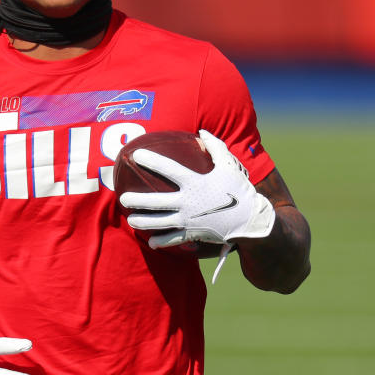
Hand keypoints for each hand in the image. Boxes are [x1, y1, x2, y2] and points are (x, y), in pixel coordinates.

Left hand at [119, 129, 274, 249]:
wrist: (250, 220)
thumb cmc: (239, 190)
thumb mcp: (229, 166)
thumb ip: (216, 148)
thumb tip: (203, 132)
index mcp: (195, 183)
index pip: (168, 169)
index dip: (151, 160)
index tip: (135, 155)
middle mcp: (188, 202)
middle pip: (156, 201)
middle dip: (137, 200)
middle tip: (123, 198)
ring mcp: (188, 220)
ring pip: (159, 222)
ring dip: (142, 221)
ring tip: (131, 220)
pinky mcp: (193, 234)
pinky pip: (173, 239)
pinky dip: (161, 241)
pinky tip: (151, 242)